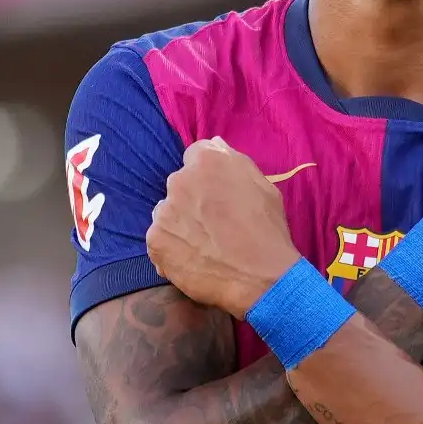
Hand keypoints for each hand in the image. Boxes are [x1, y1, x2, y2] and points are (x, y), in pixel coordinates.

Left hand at [148, 138, 304, 317]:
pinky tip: (194, 260)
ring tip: (204, 245)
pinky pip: (160, 240)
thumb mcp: (263, 185)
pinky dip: (173, 249)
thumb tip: (215, 146)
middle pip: (180, 185)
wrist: (260, 277)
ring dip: (181, 223)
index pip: (197, 155)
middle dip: (193, 199)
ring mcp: (164, 212)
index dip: (209, 176)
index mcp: (207, 161)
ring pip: (168, 213)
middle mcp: (179, 180)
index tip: (218, 194)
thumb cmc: (267, 230)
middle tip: (214, 223)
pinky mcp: (155, 241)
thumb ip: (234, 161)